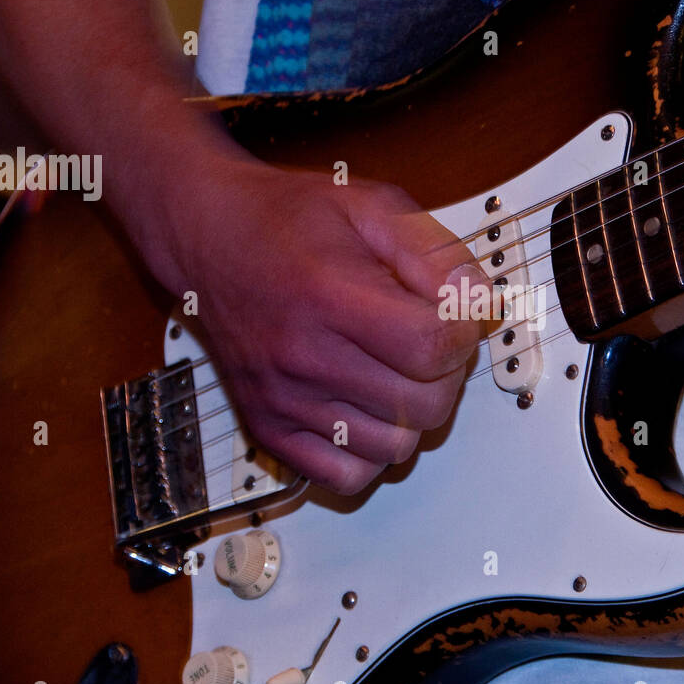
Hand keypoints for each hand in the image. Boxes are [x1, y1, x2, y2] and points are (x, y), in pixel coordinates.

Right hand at [153, 154, 486, 494]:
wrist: (208, 235)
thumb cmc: (289, 220)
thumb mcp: (373, 206)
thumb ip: (434, 252)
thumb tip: (475, 303)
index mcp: (331, 294)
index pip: (433, 347)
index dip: (463, 333)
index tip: (453, 316)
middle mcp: (303, 355)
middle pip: (424, 405)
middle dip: (445, 374)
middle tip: (427, 343)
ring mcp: (284, 400)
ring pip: (395, 448)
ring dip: (412, 415)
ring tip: (395, 372)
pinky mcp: (269, 429)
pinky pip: (348, 477)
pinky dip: (371, 452)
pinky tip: (368, 409)